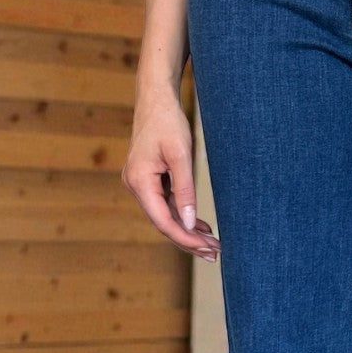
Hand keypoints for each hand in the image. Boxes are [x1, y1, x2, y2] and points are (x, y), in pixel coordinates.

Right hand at [121, 85, 220, 260]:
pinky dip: (183, 215)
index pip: (162, 221)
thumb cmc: (168, 122)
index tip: (207, 248)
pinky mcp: (150, 180)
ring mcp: (142, 184)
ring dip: (188, 230)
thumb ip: (185, 190)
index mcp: (139, 182)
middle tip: (215, 254)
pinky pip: (166, 204)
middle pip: (163, 223)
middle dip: (189, 240)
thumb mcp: (181, 155)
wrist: (156, 99)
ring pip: (165, 216)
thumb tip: (188, 223)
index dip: (185, 238)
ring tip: (212, 244)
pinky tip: (201, 226)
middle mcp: (136, 186)